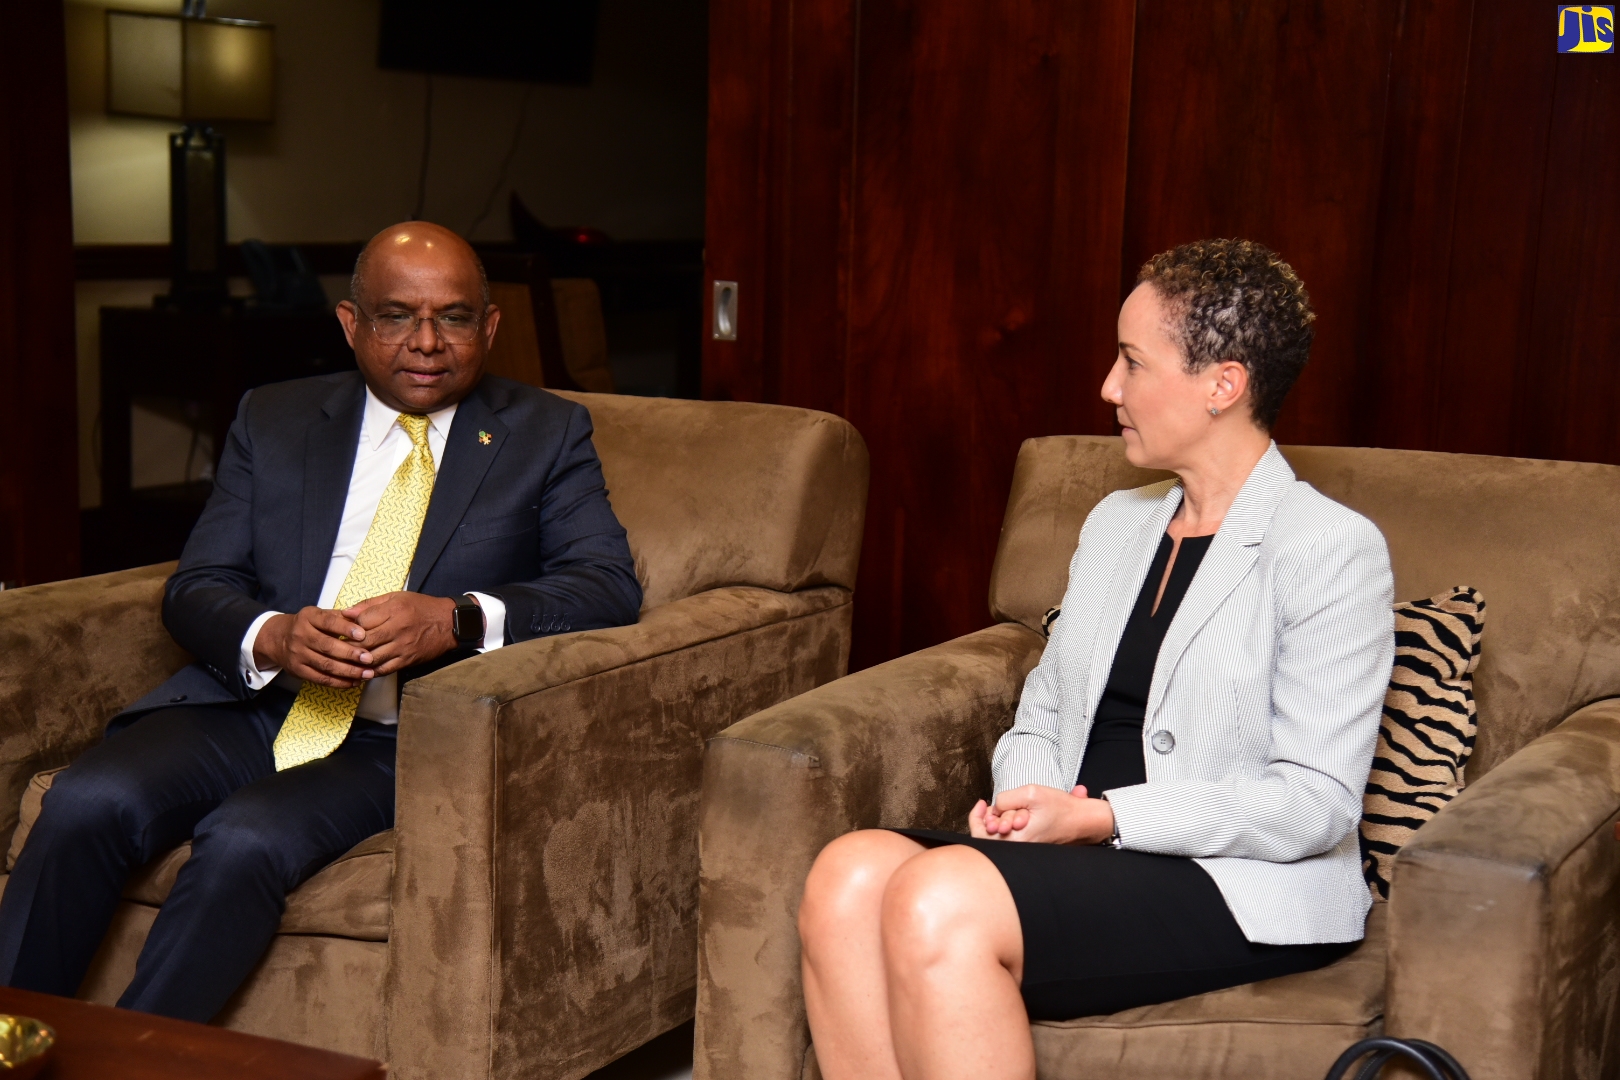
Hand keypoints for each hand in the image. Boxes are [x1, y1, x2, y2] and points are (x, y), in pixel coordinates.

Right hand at [253, 607, 374, 688]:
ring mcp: (297, 654)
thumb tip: (364, 619)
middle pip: (327, 646)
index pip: (328, 622)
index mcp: (308, 617)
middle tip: (369, 658)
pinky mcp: (297, 670)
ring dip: (348, 671)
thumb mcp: (320, 614)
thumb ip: (341, 617)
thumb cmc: (309, 625)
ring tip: (367, 673)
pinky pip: (320, 678)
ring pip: (325, 665)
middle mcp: (300, 635)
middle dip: (350, 654)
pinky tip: (354, 682)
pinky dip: (339, 682)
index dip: (345, 628)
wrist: (278, 639)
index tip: (363, 634)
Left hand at [339, 592, 459, 675]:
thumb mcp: (397, 597)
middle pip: (364, 641)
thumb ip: (370, 604)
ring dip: (356, 661)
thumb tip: (346, 612)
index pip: (362, 621)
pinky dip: (370, 671)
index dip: (348, 626)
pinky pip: (384, 669)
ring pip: (372, 658)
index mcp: (394, 610)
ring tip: (345, 660)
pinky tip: (361, 670)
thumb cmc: (421, 607)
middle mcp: (398, 629)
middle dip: (348, 645)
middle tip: (337, 647)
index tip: (341, 629)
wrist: (449, 623)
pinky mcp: (407, 660)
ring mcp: (403, 647)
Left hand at [968, 784, 1114, 844]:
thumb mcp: (1031, 793)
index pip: (982, 836)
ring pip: (998, 839)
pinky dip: (1006, 827)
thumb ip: (1005, 799)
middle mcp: (1018, 850)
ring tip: (1008, 810)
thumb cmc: (1060, 808)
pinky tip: (1012, 816)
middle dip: (987, 819)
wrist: (1082, 821)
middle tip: (993, 806)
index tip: (982, 803)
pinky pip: (1008, 840)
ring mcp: (1023, 851)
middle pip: (987, 839)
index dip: (976, 818)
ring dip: (998, 821)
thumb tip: (995, 808)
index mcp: (1016, 840)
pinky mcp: (1028, 848)